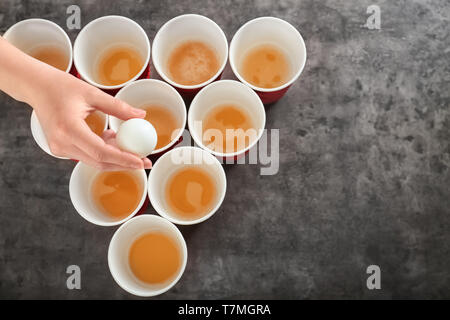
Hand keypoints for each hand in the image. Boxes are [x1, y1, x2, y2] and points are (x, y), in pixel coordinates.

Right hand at [31, 66, 151, 170]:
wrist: (36, 87)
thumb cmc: (61, 86)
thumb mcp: (92, 93)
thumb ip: (118, 107)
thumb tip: (141, 116)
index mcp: (69, 129)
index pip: (101, 151)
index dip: (123, 159)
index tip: (141, 161)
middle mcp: (62, 143)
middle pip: (99, 161)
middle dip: (124, 163)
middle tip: (144, 161)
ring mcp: (59, 148)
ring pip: (93, 160)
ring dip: (114, 157)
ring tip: (131, 147)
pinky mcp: (60, 148)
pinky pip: (86, 155)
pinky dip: (102, 151)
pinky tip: (112, 139)